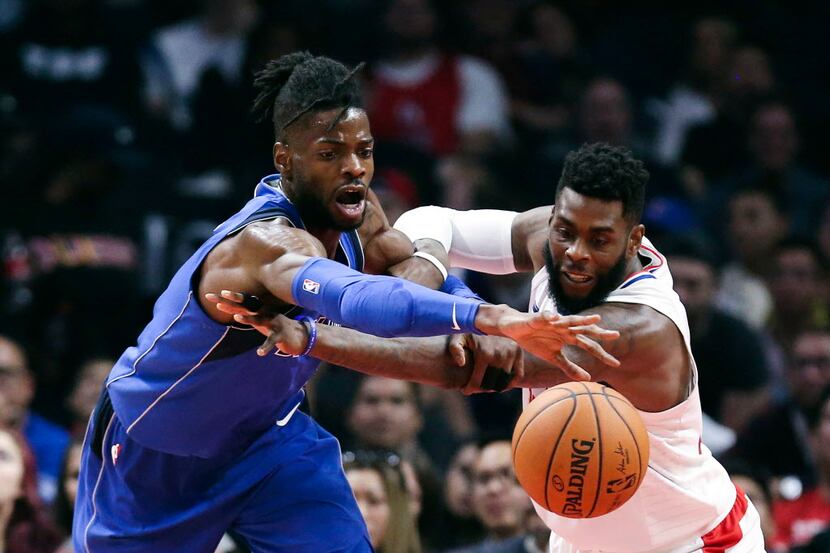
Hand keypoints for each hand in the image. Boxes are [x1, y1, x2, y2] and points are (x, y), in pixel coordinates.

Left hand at [205, 290, 308, 355]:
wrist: (298, 336)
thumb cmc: (274, 327)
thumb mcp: (258, 319)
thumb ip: (244, 314)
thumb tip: (227, 308)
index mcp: (258, 310)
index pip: (239, 302)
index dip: (226, 299)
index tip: (210, 295)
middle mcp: (265, 313)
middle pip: (247, 305)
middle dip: (234, 300)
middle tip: (222, 294)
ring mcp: (273, 322)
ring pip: (259, 320)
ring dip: (249, 319)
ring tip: (237, 318)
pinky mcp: (280, 335)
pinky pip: (271, 341)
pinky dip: (266, 347)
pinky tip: (260, 353)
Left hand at [448, 334, 523, 394]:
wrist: (489, 318)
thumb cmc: (470, 330)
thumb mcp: (458, 336)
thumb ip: (455, 349)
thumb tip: (461, 363)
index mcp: (484, 353)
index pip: (477, 381)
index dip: (470, 389)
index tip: (464, 391)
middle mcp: (500, 355)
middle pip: (491, 384)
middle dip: (481, 389)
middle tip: (474, 388)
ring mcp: (511, 354)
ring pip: (504, 382)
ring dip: (495, 387)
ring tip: (485, 386)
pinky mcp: (519, 353)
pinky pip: (518, 375)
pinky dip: (510, 382)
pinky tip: (499, 382)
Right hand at [486, 308, 619, 380]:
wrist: (515, 328)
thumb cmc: (535, 340)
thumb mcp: (553, 357)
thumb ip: (570, 367)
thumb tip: (589, 379)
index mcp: (569, 337)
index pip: (589, 346)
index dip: (602, 354)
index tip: (616, 364)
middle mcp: (564, 327)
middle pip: (585, 330)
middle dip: (600, 332)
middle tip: (616, 335)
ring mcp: (553, 322)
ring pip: (570, 320)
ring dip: (582, 319)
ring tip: (595, 318)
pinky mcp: (538, 318)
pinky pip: (544, 316)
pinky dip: (549, 316)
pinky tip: (554, 317)